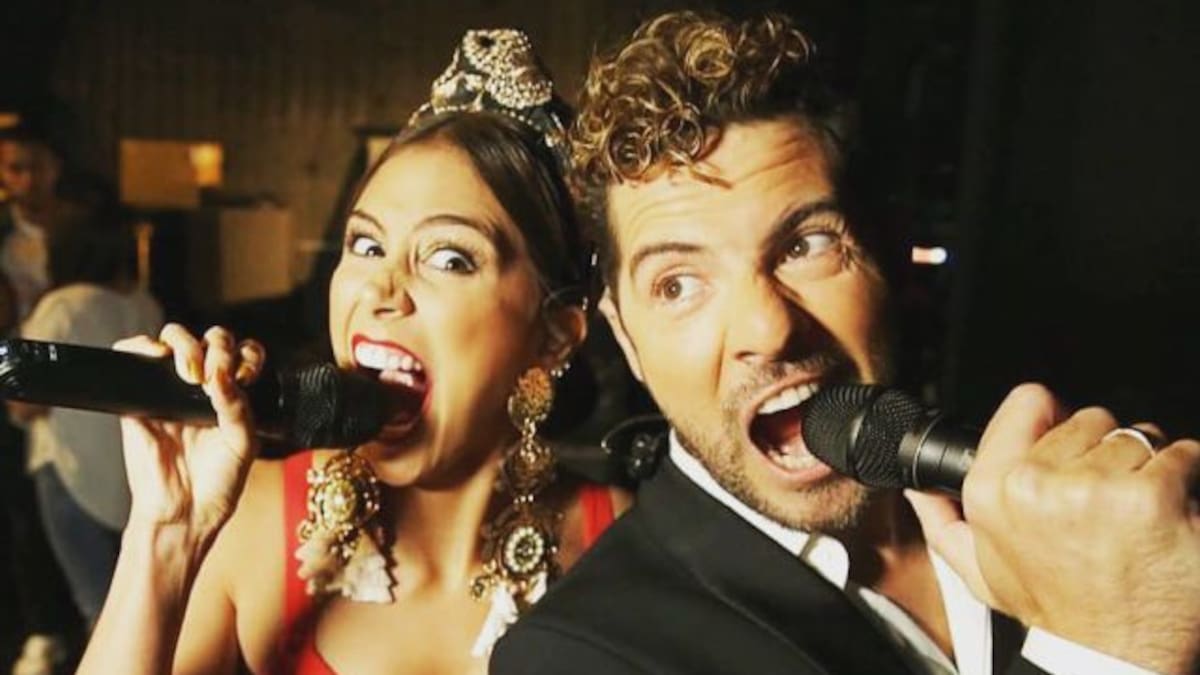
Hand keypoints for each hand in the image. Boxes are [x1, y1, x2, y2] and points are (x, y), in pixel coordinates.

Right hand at [115, 324, 266, 543]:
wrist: (184, 512)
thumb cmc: (218, 481)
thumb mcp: (242, 443)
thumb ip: (238, 407)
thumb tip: (220, 374)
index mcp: (233, 394)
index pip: (243, 353)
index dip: (248, 354)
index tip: (245, 375)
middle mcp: (202, 386)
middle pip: (211, 338)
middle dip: (217, 346)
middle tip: (211, 377)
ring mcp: (168, 389)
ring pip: (174, 338)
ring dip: (185, 344)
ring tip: (191, 374)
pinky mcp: (137, 398)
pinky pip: (131, 355)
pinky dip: (140, 345)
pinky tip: (156, 356)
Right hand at [908, 383, 1199, 673]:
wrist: (1115, 655)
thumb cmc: (1058, 611)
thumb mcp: (982, 573)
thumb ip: (942, 525)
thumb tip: (919, 491)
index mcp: (992, 490)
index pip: (1028, 402)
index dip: (1053, 421)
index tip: (1068, 448)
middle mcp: (1036, 484)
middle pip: (1089, 419)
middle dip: (1104, 453)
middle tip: (1103, 504)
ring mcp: (1095, 488)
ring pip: (1138, 436)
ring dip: (1147, 467)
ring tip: (1135, 515)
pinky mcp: (1151, 496)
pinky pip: (1182, 454)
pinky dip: (1186, 479)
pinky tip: (1166, 517)